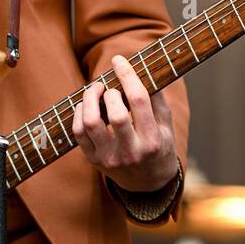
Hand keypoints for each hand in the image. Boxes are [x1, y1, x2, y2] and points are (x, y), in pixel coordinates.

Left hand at [73, 54, 178, 192]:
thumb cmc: (159, 146)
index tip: (119, 60)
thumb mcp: (166, 125)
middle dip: (110, 92)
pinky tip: (86, 105)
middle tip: (109, 86)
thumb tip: (144, 68)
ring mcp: (110, 158)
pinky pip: (79, 133)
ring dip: (89, 99)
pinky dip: (79, 113)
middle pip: (116, 114)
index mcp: (153, 140)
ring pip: (91, 123)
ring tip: (95, 90)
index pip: (139, 101)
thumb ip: (157, 98)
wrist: (148, 183)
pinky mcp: (94, 160)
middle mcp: (131, 152)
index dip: (127, 75)